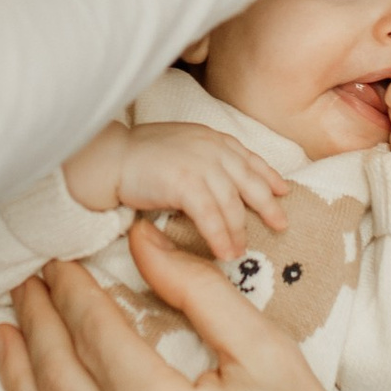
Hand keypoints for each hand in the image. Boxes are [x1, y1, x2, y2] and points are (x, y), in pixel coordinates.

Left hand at [0, 227, 390, 390]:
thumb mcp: (268, 354)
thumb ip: (200, 292)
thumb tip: (142, 240)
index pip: (98, 339)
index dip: (72, 295)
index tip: (59, 267)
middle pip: (62, 382)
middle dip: (38, 324)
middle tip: (26, 288)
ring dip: (15, 380)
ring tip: (3, 335)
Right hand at [62, 118, 287, 256]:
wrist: (108, 157)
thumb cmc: (137, 155)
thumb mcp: (180, 146)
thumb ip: (203, 157)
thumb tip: (221, 181)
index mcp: (211, 138)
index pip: (248, 158)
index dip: (267, 176)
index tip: (282, 191)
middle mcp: (212, 148)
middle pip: (249, 182)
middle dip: (267, 206)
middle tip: (281, 225)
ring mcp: (200, 165)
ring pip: (231, 205)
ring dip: (239, 232)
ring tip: (240, 251)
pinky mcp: (185, 184)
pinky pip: (211, 218)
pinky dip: (220, 238)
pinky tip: (225, 253)